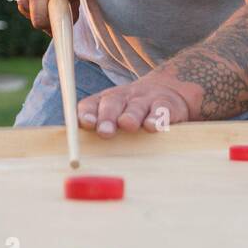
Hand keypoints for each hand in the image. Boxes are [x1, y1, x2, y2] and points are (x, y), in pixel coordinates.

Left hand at [77, 70, 195, 137]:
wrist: (170, 89)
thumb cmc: (134, 112)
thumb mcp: (116, 117)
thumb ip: (99, 131)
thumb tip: (76, 158)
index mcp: (107, 101)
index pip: (91, 104)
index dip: (87, 113)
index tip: (86, 124)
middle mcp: (124, 97)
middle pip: (112, 102)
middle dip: (107, 117)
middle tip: (105, 131)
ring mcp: (146, 99)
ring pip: (136, 106)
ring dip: (131, 116)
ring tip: (128, 125)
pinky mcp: (167, 105)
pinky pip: (161, 109)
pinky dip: (157, 118)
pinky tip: (154, 126)